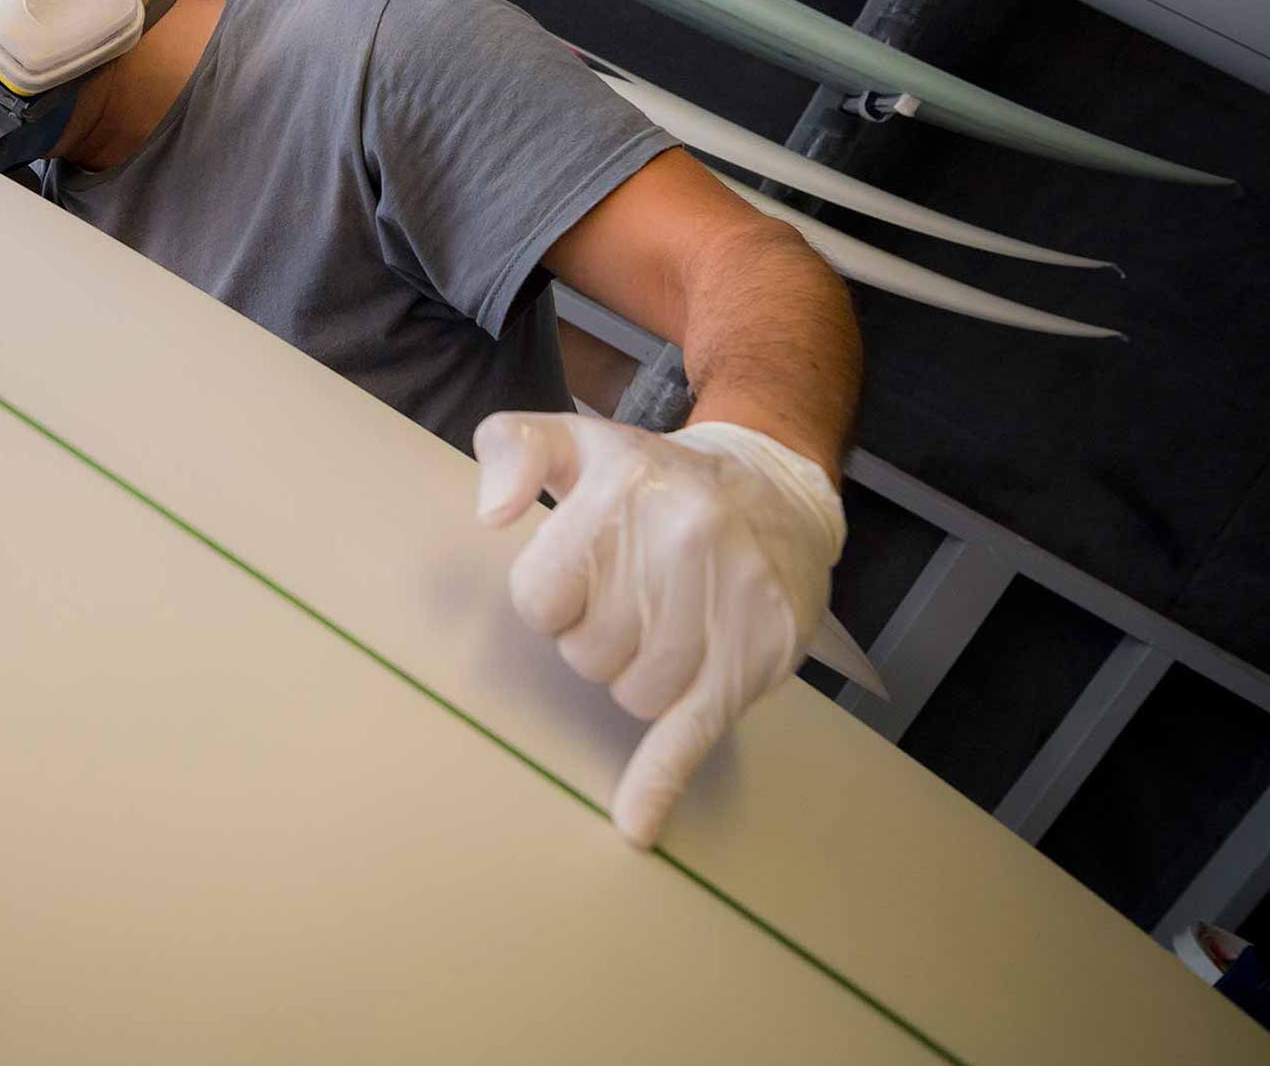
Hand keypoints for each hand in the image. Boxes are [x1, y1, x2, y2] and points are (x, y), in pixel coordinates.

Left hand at [473, 413, 845, 846]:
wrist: (779, 490)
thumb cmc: (659, 481)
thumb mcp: (580, 444)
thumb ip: (513, 452)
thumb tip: (490, 513)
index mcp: (623, 490)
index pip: (539, 598)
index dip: (553, 598)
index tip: (586, 575)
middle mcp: (680, 539)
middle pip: (586, 652)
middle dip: (599, 636)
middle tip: (636, 595)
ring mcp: (726, 601)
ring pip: (633, 694)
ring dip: (638, 675)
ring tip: (669, 622)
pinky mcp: (757, 655)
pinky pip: (694, 730)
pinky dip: (660, 782)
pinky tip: (636, 824)